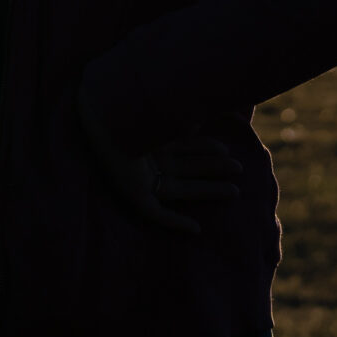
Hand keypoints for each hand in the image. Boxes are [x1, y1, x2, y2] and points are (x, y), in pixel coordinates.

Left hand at [83, 106, 242, 234]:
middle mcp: (143, 155)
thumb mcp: (161, 109)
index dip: (204, 146)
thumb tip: (199, 119)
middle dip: (213, 168)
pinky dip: (173, 221)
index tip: (227, 148)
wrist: (98, 111)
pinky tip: (195, 229)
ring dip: (206, 189)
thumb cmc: (128, 107)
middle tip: (239, 169)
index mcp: (147, 133)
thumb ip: (181, 113)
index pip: (182, 143)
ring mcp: (138, 175)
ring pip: (180, 187)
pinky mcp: (130, 193)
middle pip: (186, 166)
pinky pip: (154, 213)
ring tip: (234, 189)